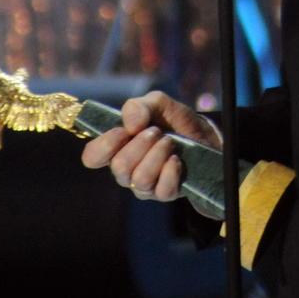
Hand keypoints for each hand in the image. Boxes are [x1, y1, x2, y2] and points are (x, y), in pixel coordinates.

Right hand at [81, 90, 221, 207]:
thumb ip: (139, 106)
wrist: (206, 135)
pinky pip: (161, 191)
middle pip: (119, 167)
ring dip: (157, 155)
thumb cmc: (174, 120)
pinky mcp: (165, 194)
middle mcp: (127, 170)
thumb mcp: (158, 103)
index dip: (104, 145)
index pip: (92, 157)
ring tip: (170, 141)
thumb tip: (130, 125)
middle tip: (156, 131)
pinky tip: (177, 159)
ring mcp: (145, 185)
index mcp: (118, 147)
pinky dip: (171, 171)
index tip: (124, 131)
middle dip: (140, 145)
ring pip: (140, 180)